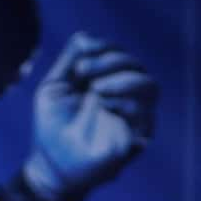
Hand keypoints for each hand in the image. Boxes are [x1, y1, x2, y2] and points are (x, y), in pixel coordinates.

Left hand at [24, 32, 157, 200]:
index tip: (78, 61)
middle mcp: (122, 97)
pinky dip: (126, 100)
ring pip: (149, 85)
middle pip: (135, 64)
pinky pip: (145, 112)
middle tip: (82, 72)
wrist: (51, 164)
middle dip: (110, 60)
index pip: (118, 54)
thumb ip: (70, 58)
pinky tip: (103, 104)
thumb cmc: (52, 127)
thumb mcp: (54, 85)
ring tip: (96, 89)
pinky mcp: (136, 138)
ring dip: (123, 78)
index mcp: (106, 81)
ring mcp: (131, 117)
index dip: (103, 48)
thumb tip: (87, 36)